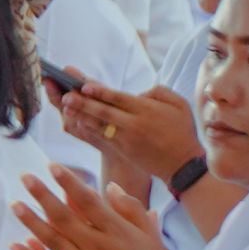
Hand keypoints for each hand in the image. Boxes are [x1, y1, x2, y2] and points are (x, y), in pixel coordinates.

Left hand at [14, 166, 185, 249]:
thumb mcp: (150, 235)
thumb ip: (130, 209)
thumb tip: (109, 186)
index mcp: (117, 233)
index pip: (88, 201)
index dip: (69, 182)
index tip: (53, 166)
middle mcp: (98, 248)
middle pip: (64, 217)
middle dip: (43, 195)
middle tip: (25, 177)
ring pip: (52, 240)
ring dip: (31, 222)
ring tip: (15, 205)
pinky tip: (14, 245)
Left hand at [59, 82, 201, 183]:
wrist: (183, 164)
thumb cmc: (182, 131)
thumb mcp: (180, 105)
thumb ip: (159, 92)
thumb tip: (139, 93)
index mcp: (147, 109)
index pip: (118, 98)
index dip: (100, 91)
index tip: (84, 85)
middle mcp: (134, 123)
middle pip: (103, 111)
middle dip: (83, 103)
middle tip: (65, 96)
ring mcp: (127, 138)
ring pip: (99, 125)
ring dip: (81, 116)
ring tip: (65, 108)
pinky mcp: (123, 150)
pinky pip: (102, 137)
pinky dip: (90, 129)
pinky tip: (79, 122)